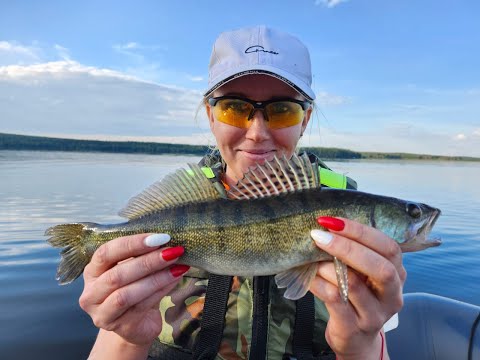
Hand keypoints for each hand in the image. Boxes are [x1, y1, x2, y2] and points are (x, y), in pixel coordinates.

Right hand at [79, 233, 188, 346]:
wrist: (137, 324)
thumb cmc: (134, 288)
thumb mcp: (133, 269)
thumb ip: (141, 255)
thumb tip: (167, 241)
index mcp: (92, 271)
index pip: (105, 253)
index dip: (131, 244)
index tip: (158, 238)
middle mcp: (91, 293)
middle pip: (117, 275)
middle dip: (148, 261)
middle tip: (172, 252)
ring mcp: (102, 314)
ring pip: (127, 294)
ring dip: (156, 278)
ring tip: (178, 266)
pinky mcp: (120, 327)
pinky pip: (141, 307)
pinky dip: (161, 291)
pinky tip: (175, 280)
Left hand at [310, 217, 404, 359]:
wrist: (355, 338)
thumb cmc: (357, 296)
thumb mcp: (362, 272)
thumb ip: (353, 251)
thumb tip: (326, 224)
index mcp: (397, 273)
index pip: (388, 247)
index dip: (361, 231)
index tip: (333, 221)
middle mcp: (392, 294)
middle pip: (380, 267)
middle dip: (347, 247)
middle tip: (320, 236)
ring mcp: (375, 314)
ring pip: (354, 284)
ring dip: (328, 266)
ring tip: (312, 257)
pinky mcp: (354, 327)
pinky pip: (335, 300)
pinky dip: (319, 283)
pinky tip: (309, 275)